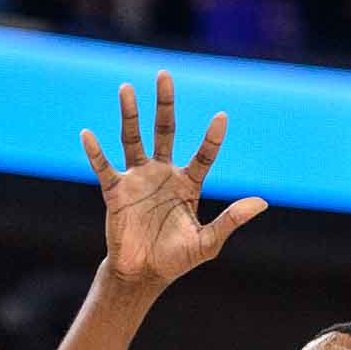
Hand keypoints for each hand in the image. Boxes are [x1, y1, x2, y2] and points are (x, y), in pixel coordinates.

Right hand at [80, 71, 266, 290]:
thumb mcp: (208, 242)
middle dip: (164, 104)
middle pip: (164, 131)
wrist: (143, 274)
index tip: (222, 117)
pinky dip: (96, 152)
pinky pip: (104, 167)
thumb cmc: (177, 259)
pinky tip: (88, 134)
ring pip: (133, 140)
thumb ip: (231, 220)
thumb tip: (262, 202)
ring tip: (126, 88)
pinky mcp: (116, 191)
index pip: (203, 155)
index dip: (212, 138)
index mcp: (188, 184)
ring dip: (130, 115)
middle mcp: (163, 174)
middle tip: (164, 75)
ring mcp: (138, 180)